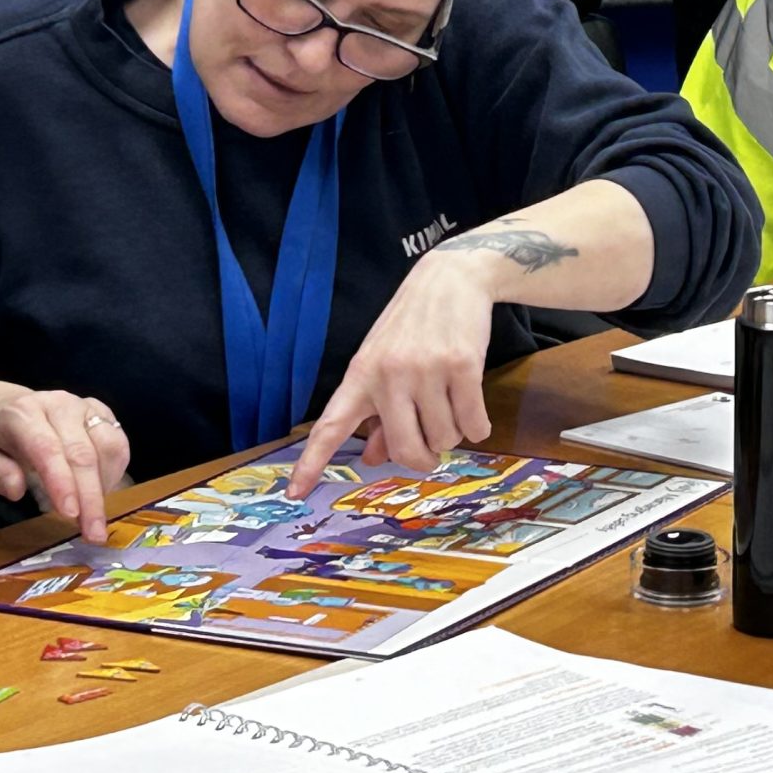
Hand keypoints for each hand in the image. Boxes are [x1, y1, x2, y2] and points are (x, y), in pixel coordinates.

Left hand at [0, 385, 130, 543]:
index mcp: (23, 414)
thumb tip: (17, 490)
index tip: (70, 513)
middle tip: (94, 533)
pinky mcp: (103, 413)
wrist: (11, 408)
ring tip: (94, 515)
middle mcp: (59, 404)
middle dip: (90, 497)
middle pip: (82, 453)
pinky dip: (114, 473)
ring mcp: (84, 406)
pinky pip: (119, 444)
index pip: (47, 448)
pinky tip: (99, 492)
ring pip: (108, 447)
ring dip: (105, 487)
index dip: (61, 482)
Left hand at [284, 250, 499, 496]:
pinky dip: (477, 427)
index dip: (312, 462)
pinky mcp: (462, 367)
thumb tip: (374, 459)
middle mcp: (389, 375)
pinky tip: (474, 412)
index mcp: (361, 375)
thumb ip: (378, 413)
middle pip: (404, 448)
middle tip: (431, 450)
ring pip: (444, 439)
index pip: (331, 425)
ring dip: (453, 434)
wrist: (452, 278)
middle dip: (423, 459)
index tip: (295, 494)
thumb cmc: (414, 326)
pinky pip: (473, 425)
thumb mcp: (384, 362)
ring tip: (451, 405)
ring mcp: (426, 370)